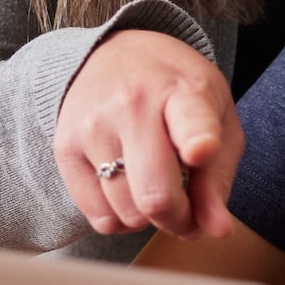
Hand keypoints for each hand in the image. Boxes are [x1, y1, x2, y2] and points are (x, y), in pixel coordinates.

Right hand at [54, 29, 242, 237]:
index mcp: (183, 92)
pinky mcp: (65, 149)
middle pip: (156, 196)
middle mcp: (131, 106)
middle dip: (180, 221)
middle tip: (189, 213)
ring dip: (150, 220)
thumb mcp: (217, 118)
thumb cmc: (176, 92)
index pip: (191, 121)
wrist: (112, 54)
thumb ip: (219, 177)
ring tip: (157, 191)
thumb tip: (217, 230)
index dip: (200, 142)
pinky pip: (99, 217)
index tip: (202, 150)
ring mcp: (92, 128)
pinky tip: (129, 192)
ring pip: (127, 215)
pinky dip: (120, 219)